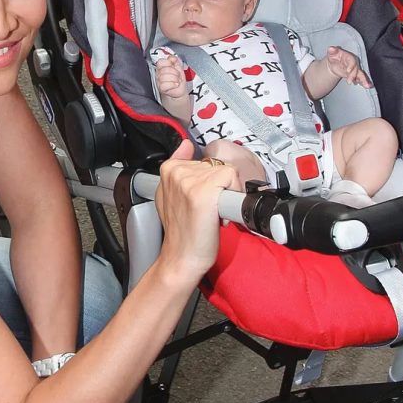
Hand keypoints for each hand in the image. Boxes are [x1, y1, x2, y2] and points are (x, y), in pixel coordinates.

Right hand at [154, 52, 186, 98]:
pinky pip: (165, 84)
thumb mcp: (178, 67)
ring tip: (176, 81)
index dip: (168, 63)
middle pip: (165, 69)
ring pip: (165, 77)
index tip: (173, 66)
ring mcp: (159, 81)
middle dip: (175, 72)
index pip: (161, 62)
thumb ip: (174, 60)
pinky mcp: (161, 88)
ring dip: (175, 79)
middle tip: (177, 76)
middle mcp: (159, 74)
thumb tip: (171, 57)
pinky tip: (175, 85)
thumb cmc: (177, 79)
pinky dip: (173, 84)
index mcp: (161, 67)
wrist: (179, 90)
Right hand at [155, 140, 237, 281]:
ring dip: (226, 193)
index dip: (210, 180)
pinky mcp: (204, 192)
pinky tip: (219, 213)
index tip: (206, 197)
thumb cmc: (181, 231)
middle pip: (217, 164)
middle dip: (219, 187)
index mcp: (169, 168)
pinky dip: (233, 196)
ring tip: (212, 212)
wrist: (182, 257)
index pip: (203, 157)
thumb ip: (178, 166)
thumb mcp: (169, 194)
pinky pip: (232, 178)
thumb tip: (186, 145)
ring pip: (227, 171)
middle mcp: (177, 171)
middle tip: (209, 209)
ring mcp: (190, 180)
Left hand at [325, 46, 372, 87]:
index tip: (348, 70)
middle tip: (349, 81)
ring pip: (361, 74)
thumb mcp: (332, 53)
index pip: (352, 60)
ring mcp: (355, 69)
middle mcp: (354, 63)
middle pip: (356, 68)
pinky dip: (364, 82)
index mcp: (349, 56)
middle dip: (354, 75)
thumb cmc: (334, 57)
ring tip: (367, 85)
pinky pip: (361, 78)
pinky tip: (367, 86)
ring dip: (364, 80)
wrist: (334, 64)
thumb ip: (332, 51)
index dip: (351, 65)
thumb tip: (331, 48)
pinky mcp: (355, 75)